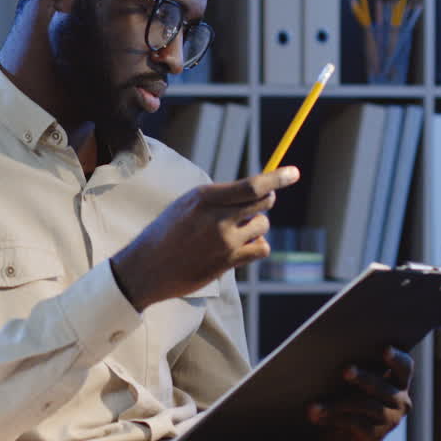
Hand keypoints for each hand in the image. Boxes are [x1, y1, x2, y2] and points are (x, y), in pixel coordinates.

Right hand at [110, 166, 299, 310]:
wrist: (147, 268)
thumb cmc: (166, 233)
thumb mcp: (186, 205)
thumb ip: (217, 199)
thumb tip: (253, 192)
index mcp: (204, 197)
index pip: (251, 185)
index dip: (276, 178)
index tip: (293, 173)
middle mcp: (217, 217)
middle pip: (262, 202)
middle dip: (265, 200)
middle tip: (255, 204)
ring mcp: (224, 241)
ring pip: (262, 225)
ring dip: (256, 225)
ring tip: (236, 230)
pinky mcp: (228, 262)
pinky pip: (261, 248)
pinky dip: (256, 246)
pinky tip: (241, 247)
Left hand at [307, 346, 413, 440]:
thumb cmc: (344, 400)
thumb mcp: (351, 384)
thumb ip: (352, 370)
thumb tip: (333, 358)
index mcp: (397, 381)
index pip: (404, 367)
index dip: (396, 358)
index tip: (385, 349)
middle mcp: (400, 400)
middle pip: (381, 386)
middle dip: (363, 377)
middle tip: (346, 370)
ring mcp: (391, 419)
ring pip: (364, 405)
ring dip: (336, 403)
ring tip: (313, 404)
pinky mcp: (377, 436)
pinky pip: (355, 423)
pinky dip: (333, 417)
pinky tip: (317, 416)